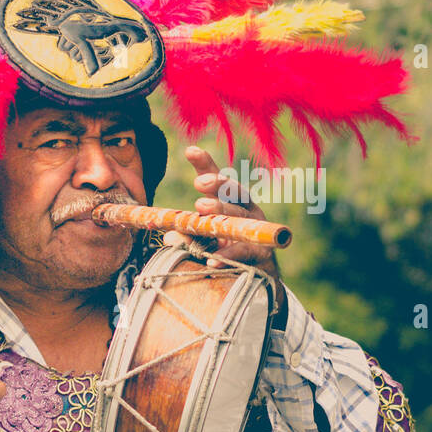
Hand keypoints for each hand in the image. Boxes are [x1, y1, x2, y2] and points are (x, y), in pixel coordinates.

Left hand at [180, 146, 287, 318]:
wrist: (257, 280)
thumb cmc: (226, 251)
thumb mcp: (204, 239)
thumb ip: (188, 233)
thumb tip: (170, 234)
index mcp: (232, 202)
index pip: (219, 180)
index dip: (206, 164)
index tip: (190, 151)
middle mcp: (247, 211)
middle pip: (235, 192)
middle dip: (217, 186)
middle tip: (199, 183)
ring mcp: (256, 230)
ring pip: (240, 217)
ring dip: (221, 211)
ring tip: (200, 210)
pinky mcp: (262, 253)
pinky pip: (244, 252)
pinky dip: (227, 256)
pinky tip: (212, 258)